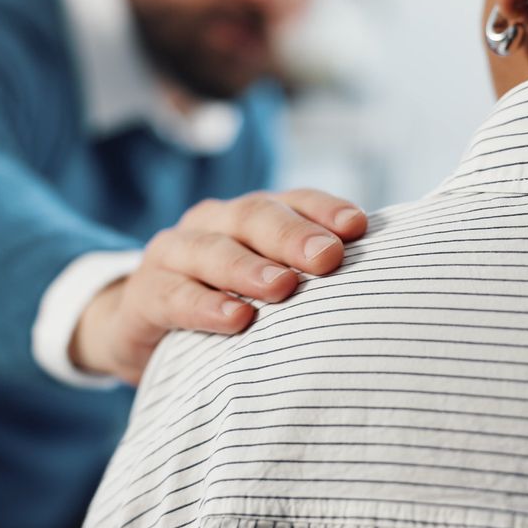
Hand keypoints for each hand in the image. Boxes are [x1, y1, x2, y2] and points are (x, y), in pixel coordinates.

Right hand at [69, 189, 367, 384]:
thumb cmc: (223, 302)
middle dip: (292, 235)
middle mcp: (213, 223)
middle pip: (254, 215)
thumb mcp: (264, 284)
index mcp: (249, 216)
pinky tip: (236, 319)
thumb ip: (308, 275)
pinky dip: (206, 306)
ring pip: (212, 250)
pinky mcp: (146, 294)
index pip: (294, 200)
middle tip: (327, 258)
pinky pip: (175, 296)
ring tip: (282, 287)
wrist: (140, 327)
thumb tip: (386, 285)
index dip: (325, 210)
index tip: (358, 229)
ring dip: (248, 268)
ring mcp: (174, 254)